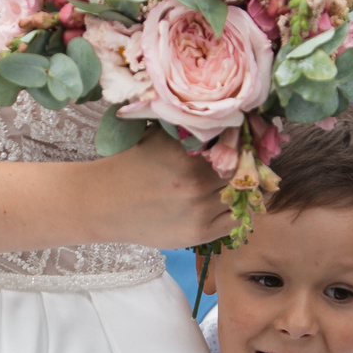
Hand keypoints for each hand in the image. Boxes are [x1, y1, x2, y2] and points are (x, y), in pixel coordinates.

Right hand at [91, 131, 234, 250]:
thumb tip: (231, 118)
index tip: (248, 141)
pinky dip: (236, 211)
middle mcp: (196, 181)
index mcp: (188, 153)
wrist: (103, 202)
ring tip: (238, 182)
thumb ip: (192, 128)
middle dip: (247, 165)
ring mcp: (198, 210)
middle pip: (243, 171)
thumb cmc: (132, 163)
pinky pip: (235, 221)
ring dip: (243, 189)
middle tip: (249, 161)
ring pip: (242, 197)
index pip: (237, 145)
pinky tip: (229, 202)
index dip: (246, 143)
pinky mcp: (198, 234)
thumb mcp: (160, 135)